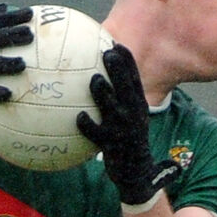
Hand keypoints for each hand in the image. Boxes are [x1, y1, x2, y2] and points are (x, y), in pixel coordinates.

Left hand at [76, 44, 179, 205]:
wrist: (136, 171)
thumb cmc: (128, 139)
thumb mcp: (132, 117)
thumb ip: (119, 98)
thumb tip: (96, 75)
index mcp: (138, 105)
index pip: (135, 78)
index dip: (127, 61)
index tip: (117, 45)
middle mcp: (133, 114)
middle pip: (127, 87)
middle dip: (119, 69)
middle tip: (107, 53)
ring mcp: (123, 129)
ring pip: (113, 108)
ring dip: (104, 93)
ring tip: (95, 79)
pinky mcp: (112, 145)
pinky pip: (97, 134)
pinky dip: (88, 126)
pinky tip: (78, 118)